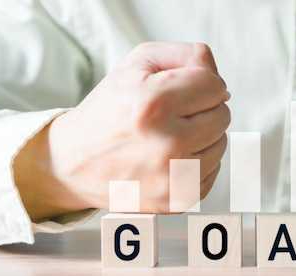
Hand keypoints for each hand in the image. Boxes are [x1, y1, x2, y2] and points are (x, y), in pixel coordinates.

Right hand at [13, 42, 230, 219]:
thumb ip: (185, 56)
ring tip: (168, 135)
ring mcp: (174, 177)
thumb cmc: (108, 110)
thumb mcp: (137, 65)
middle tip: (171, 113)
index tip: (182, 89)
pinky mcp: (178, 200)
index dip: (200, 82)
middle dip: (202, 108)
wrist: (73, 163)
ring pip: (221, 144)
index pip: (214, 85)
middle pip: (222, 115)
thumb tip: (220, 80)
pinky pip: (212, 171)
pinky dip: (197, 162)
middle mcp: (167, 143)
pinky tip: (169, 157)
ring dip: (202, 136)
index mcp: (153, 103)